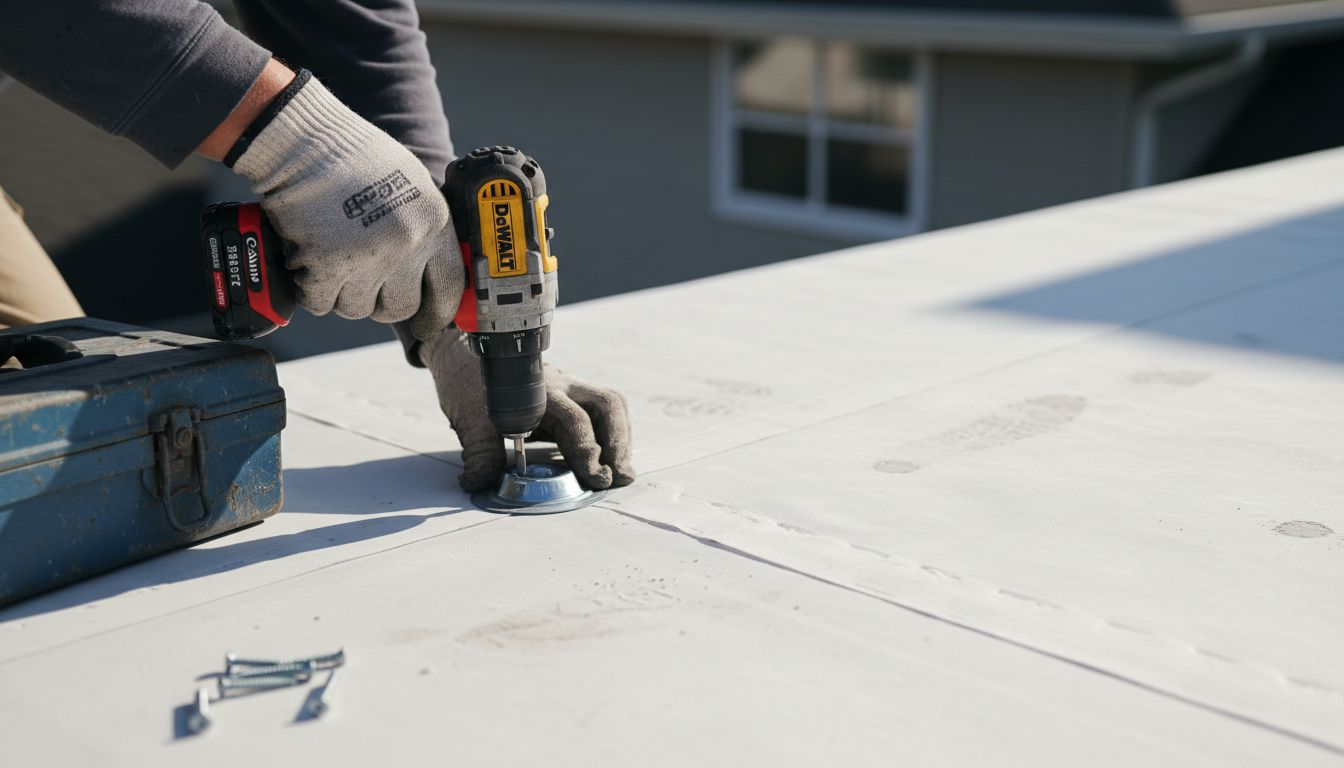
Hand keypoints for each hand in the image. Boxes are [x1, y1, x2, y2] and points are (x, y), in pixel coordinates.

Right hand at [229, 71, 460, 340]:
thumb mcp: (410, 185)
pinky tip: (307, 263)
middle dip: (380, 302)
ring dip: (342, 293)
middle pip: (400, 307)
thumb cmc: (353, 156)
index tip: (430, 324)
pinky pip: (320, 303)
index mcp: (433, 223)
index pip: (450, 287)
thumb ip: (422, 227)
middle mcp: (406, 244)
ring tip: (331, 258)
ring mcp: (367, 257)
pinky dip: (309, 289)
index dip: (439, 312)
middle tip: (363, 282)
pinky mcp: (326, 266)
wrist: (306, 140)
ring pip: (358, 309)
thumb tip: (426, 271)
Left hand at [420, 329, 635, 491]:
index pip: (575, 420)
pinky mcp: (571, 395)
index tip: (597, 478)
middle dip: (618, 442)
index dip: (588, 452)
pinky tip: (610, 457)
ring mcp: (570, 386)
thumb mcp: (468, 420)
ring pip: (611, 404)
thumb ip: (480, 452)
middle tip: (620, 476)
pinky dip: (612, 434)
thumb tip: (479, 482)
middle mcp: (561, 385)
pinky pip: (603, 410)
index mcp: (538, 392)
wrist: (463, 356)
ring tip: (622, 470)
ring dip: (621, 439)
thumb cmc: (467, 386)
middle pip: (607, 404)